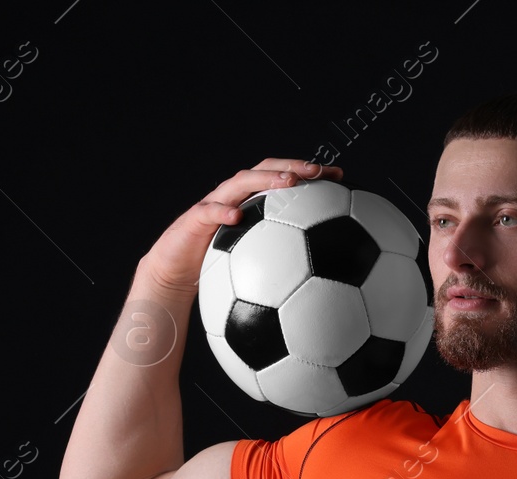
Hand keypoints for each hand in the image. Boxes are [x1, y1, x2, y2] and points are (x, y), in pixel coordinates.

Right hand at [139, 158, 344, 294]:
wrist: (176, 272)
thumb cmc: (218, 268)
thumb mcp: (253, 259)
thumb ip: (280, 256)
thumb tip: (321, 273)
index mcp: (250, 202)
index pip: (282, 177)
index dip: (309, 173)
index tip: (339, 175)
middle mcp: (234, 196)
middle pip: (264, 170)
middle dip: (292, 166)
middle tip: (318, 170)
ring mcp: (214, 204)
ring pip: (239, 183)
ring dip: (265, 179)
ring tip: (288, 181)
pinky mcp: (194, 220)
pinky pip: (209, 212)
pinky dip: (222, 212)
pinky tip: (237, 217)